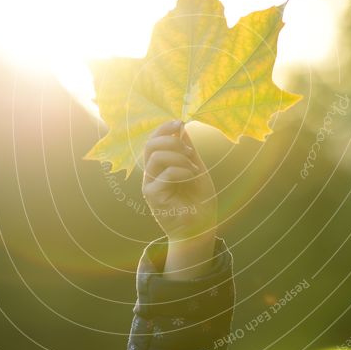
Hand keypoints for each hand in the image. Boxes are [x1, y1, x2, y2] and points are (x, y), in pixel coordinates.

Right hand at [142, 120, 217, 279]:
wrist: (201, 227)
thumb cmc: (199, 200)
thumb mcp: (196, 169)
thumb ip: (188, 150)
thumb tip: (181, 127)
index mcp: (160, 166)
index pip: (153, 140)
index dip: (164, 128)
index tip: (180, 122)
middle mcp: (151, 174)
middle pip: (150, 145)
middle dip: (170, 139)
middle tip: (189, 150)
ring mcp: (150, 185)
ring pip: (156, 157)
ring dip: (179, 157)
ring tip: (192, 168)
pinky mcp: (153, 197)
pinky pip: (164, 174)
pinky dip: (181, 171)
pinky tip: (190, 177)